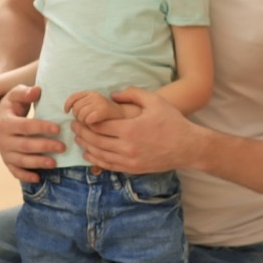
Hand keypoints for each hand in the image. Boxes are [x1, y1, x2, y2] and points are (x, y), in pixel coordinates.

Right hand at [0, 85, 63, 182]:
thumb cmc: (12, 105)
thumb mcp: (15, 94)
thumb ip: (26, 92)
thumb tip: (37, 91)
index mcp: (4, 122)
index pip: (25, 126)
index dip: (42, 128)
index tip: (58, 129)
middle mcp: (2, 139)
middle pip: (25, 145)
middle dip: (44, 147)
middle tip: (62, 147)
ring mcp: (4, 152)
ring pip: (21, 160)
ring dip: (38, 163)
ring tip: (54, 163)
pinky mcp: (7, 161)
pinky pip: (15, 171)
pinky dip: (25, 176)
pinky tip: (38, 178)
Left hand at [64, 90, 124, 124]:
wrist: (126, 117)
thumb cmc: (107, 115)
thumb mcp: (94, 106)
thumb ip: (82, 105)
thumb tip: (67, 110)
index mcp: (91, 93)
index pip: (73, 97)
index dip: (67, 104)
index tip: (67, 112)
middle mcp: (95, 95)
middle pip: (76, 108)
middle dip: (78, 117)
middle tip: (85, 122)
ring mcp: (100, 102)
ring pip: (81, 115)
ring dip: (83, 122)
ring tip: (91, 124)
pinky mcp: (104, 110)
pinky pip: (88, 119)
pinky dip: (89, 124)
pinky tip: (95, 125)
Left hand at [72, 87, 197, 173]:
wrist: (189, 147)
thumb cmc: (173, 122)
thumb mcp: (155, 101)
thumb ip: (132, 93)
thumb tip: (112, 94)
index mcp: (130, 129)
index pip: (99, 125)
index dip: (85, 121)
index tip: (78, 116)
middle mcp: (127, 147)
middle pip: (95, 140)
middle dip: (81, 133)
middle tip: (73, 126)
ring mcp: (130, 160)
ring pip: (100, 154)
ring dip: (86, 146)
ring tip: (78, 138)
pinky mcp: (134, 169)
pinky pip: (109, 165)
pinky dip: (96, 160)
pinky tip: (89, 154)